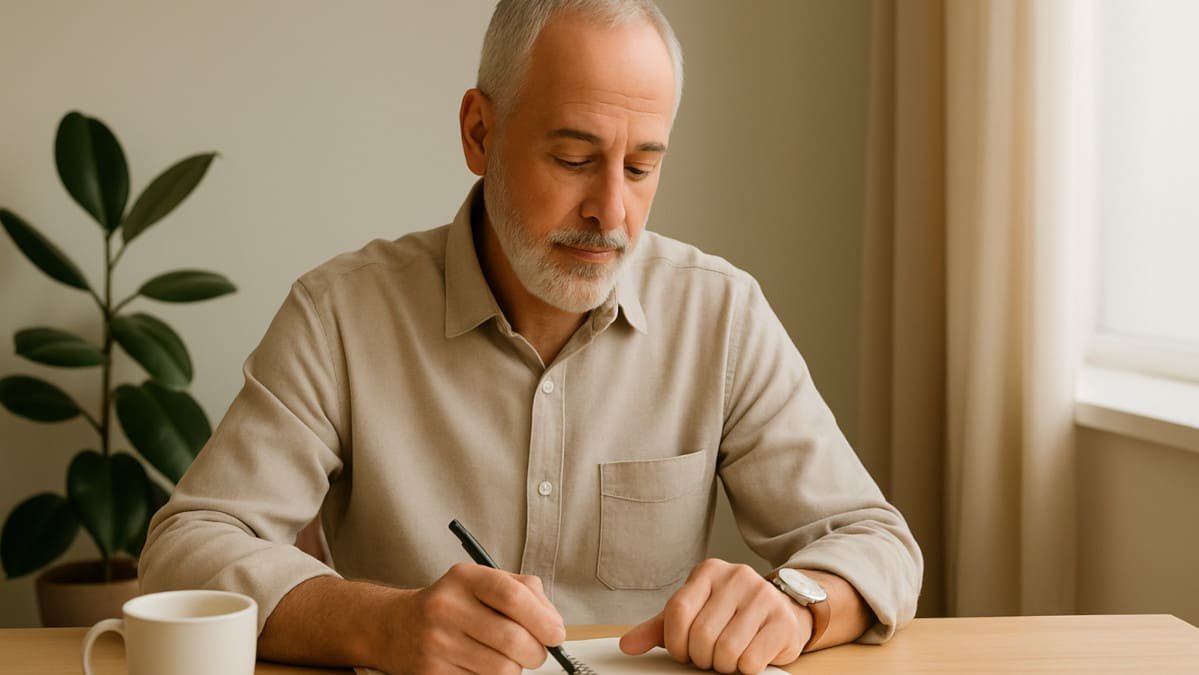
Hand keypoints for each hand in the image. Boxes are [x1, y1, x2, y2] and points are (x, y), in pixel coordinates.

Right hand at [384, 562, 565, 673]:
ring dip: (514, 668)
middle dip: (536, 652)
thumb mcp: (482, 583)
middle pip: (513, 639)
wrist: (396, 627)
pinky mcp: (432, 673)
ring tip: (504, 657)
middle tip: (535, 652)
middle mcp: (446, 608)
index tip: (556, 634)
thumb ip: (524, 592)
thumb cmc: (453, 604)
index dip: (543, 619)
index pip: (512, 596)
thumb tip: (554, 625)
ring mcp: (437, 643)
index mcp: (464, 578)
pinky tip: (480, 664)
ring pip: (502, 669)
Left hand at [619, 559, 808, 673]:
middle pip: (701, 634)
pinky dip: (744, 668)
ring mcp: (762, 596)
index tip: (683, 651)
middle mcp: (736, 577)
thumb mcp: (694, 615)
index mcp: (708, 571)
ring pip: (726, 650)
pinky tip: (748, 657)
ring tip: (728, 657)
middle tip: (709, 656)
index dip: (676, 642)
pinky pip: (750, 660)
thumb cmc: (730, 616)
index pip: (678, 611)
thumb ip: (659, 628)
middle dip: (701, 656)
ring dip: (723, 665)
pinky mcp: (782, 621)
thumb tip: (627, 645)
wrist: (781, 613)